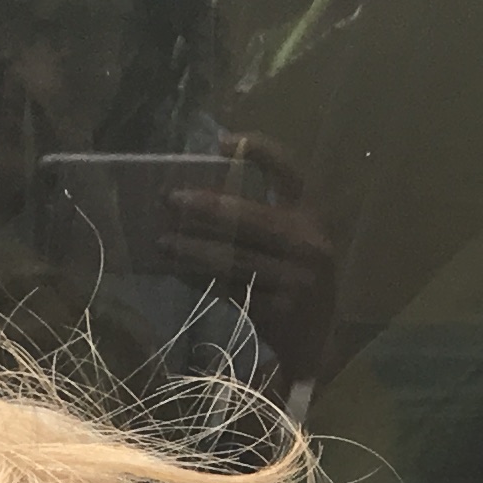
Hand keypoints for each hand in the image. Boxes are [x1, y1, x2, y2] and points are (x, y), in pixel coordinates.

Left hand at [162, 138, 339, 388]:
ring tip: (163, 243)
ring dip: (194, 249)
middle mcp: (310, 245)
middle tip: (170, 200)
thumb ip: (261, 218)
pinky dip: (202, 280)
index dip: (260, 151)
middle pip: (251, 218)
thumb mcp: (291, 244)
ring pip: (235, 258)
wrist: (319, 342)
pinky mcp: (282, 311)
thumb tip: (197, 197)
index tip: (223, 141)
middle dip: (206, 207)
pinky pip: (232, 290)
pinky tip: (180, 273)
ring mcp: (298, 280)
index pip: (289, 173)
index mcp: (311, 217)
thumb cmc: (295, 281)